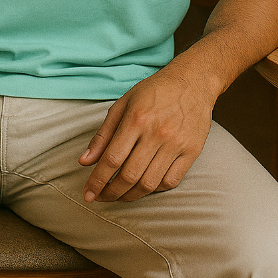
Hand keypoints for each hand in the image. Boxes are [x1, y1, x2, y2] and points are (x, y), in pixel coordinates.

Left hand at [79, 67, 214, 202]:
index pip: (112, 159)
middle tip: (100, 197)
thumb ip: (103, 134)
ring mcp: (176, 144)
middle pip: (129, 176)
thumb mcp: (123, 103)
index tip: (88, 194)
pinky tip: (144, 186)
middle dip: (110, 193)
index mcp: (136, 119)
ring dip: (130, 196)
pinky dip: (154, 190)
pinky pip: (171, 181)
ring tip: (119, 195)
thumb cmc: (154, 91)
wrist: (193, 81)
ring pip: (149, 184)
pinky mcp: (192, 151)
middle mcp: (157, 133)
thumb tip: (84, 162)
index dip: (97, 181)